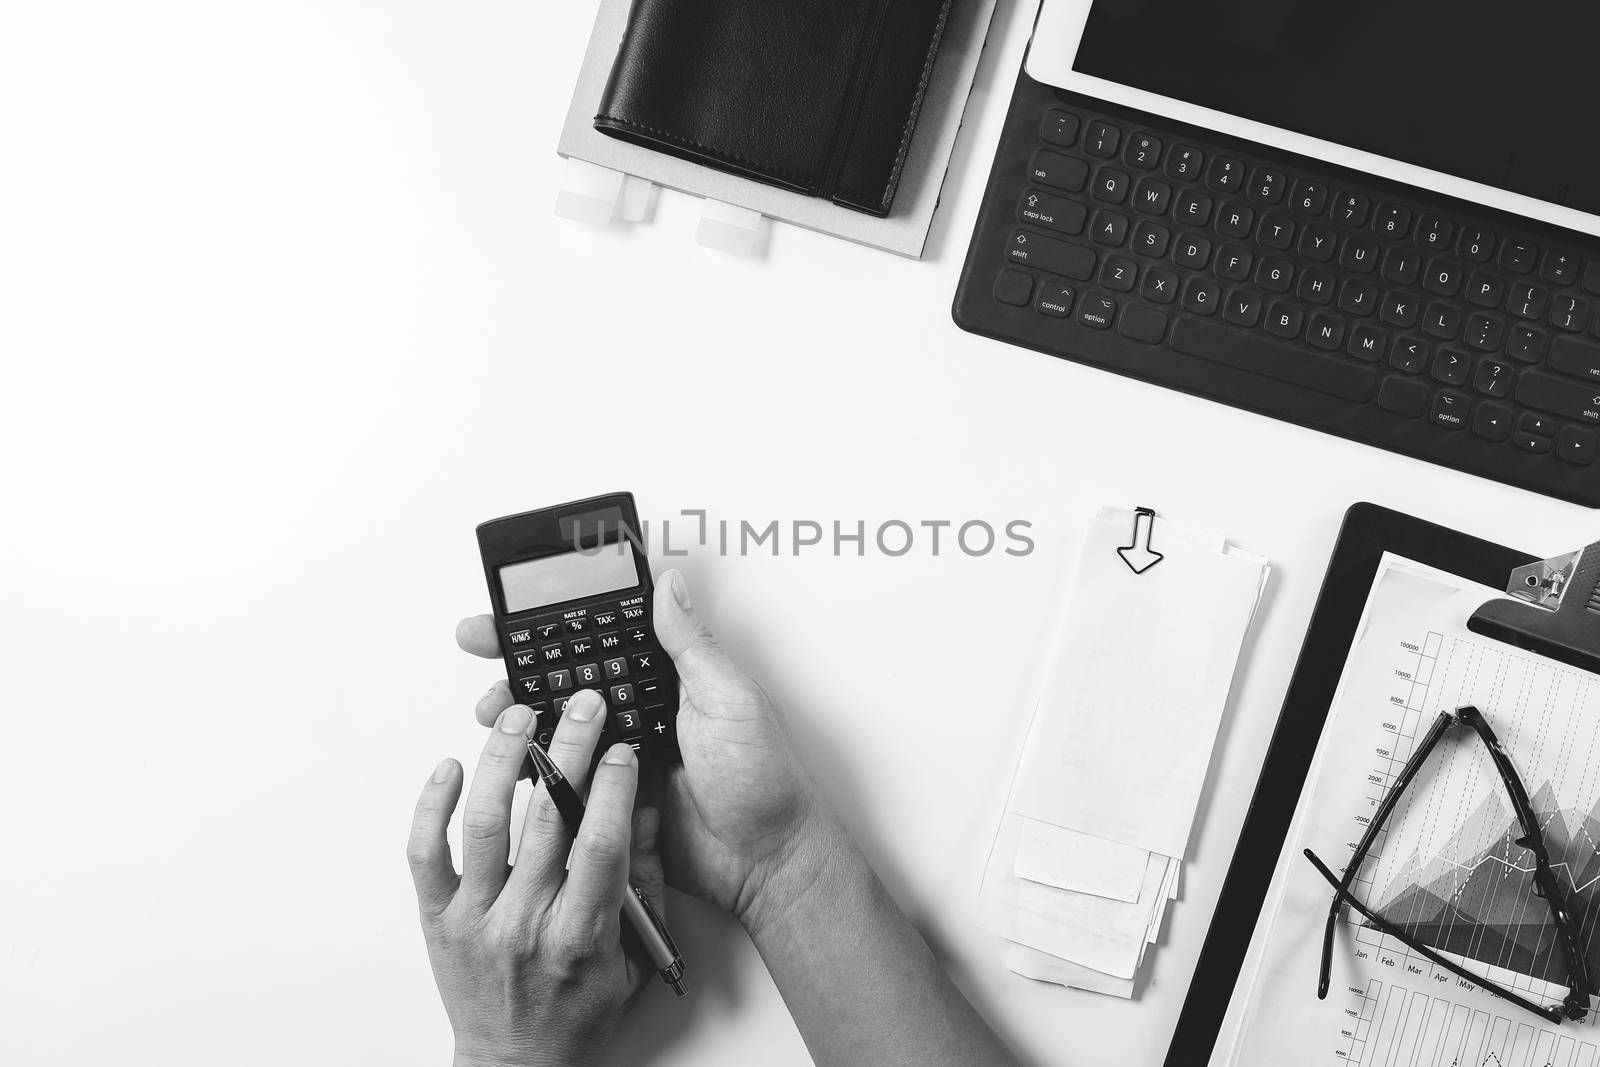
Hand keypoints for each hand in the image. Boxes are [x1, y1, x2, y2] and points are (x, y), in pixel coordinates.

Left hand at [407, 690, 665, 1066]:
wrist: (518, 1066)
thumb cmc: (578, 1015)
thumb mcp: (635, 957)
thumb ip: (646, 883)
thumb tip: (646, 810)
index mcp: (579, 937)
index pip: (597, 846)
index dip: (611, 788)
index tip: (622, 746)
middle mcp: (523, 924)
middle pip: (546, 820)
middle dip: (569, 750)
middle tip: (581, 704)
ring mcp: (475, 919)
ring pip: (484, 825)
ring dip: (502, 761)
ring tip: (518, 715)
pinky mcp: (438, 919)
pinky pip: (425, 854)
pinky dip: (432, 806)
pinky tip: (450, 767)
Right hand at [457, 569, 845, 936]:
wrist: (766, 859)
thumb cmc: (763, 778)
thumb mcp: (729, 698)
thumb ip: (690, 646)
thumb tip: (667, 585)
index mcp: (666, 680)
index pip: (601, 639)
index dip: (557, 623)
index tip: (514, 611)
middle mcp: (638, 712)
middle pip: (566, 678)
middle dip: (518, 662)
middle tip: (480, 646)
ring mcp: (620, 757)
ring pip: (556, 728)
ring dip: (518, 714)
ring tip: (492, 707)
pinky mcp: (609, 800)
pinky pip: (563, 780)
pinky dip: (534, 768)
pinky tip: (513, 757)